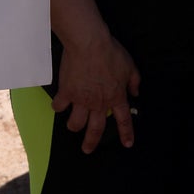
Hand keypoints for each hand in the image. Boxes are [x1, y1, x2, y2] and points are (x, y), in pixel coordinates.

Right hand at [51, 30, 140, 152]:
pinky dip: (58, 107)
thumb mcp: (130, 66)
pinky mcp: (66, 92)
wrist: (89, 44)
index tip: (127, 143)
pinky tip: (58, 106)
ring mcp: (81, 99)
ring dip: (74, 126)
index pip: (123, 121)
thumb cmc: (110, 53)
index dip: (126, 133)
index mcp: (116, 97)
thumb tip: (135, 92)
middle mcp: (98, 103)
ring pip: (75, 123)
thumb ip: (134, 82)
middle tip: (87, 149)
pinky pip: (59, 106)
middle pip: (95, 130)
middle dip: (91, 142)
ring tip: (73, 126)